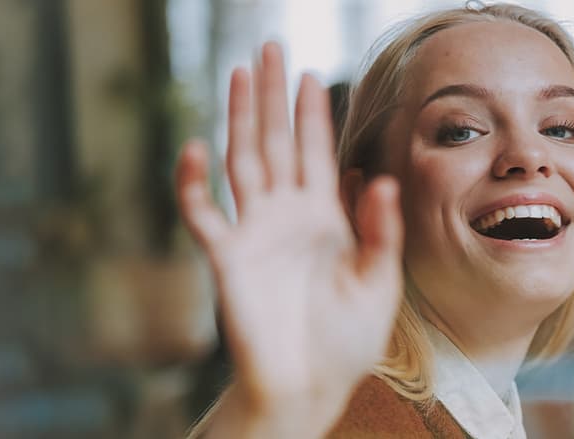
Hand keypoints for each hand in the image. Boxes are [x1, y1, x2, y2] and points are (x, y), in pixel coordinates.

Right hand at [175, 43, 403, 430]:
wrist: (309, 386)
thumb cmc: (348, 341)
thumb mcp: (379, 283)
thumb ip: (380, 231)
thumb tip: (380, 178)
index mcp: (326, 218)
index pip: (316, 152)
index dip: (312, 113)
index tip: (309, 74)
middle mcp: (287, 216)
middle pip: (276, 143)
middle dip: (272, 97)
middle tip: (268, 50)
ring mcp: (254, 233)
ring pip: (242, 162)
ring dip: (240, 119)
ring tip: (239, 74)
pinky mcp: (227, 258)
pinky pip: (203, 214)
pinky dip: (193, 183)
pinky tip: (195, 148)